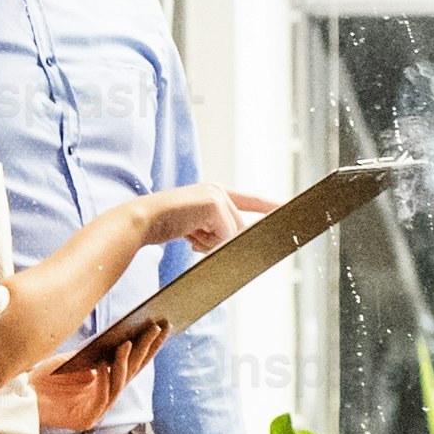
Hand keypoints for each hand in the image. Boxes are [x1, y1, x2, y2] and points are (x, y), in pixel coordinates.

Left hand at [36, 316, 166, 429]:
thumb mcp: (75, 360)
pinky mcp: (86, 419)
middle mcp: (106, 396)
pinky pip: (101, 397)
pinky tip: (105, 365)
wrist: (22, 394)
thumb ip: (97, 353)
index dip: (149, 345)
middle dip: (145, 349)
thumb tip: (122, 337)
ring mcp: (97, 408)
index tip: (162, 325)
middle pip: (132, 371)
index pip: (132, 362)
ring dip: (125, 362)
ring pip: (119, 384)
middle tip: (156, 328)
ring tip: (127, 343)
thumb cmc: (46, 376)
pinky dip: (105, 380)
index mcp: (106, 381)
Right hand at [141, 184, 272, 254]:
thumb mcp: (195, 227)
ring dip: (210, 242)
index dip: (271, 205)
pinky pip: (225, 235)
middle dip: (216, 240)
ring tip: (185, 232)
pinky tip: (187, 232)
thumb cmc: (163, 225)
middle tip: (190, 234)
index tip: (291, 207)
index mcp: (214, 193)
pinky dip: (208, 241)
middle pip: (238, 227)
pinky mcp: (215, 205)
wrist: (142, 220)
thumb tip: (236, 242)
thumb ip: (216, 231)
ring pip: (232, 234)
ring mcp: (218, 196)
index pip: (250, 200)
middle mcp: (218, 191)